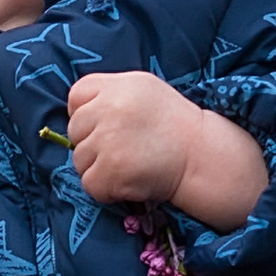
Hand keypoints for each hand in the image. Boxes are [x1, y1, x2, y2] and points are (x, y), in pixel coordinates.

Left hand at [65, 71, 269, 226]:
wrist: (201, 156)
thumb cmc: (173, 123)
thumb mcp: (143, 89)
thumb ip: (110, 93)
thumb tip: (77, 110)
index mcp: (117, 86)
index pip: (76, 96)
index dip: (84, 112)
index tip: (103, 124)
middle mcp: (109, 109)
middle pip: (75, 129)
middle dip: (92, 141)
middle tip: (122, 148)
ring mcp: (108, 141)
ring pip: (79, 159)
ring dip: (99, 167)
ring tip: (129, 164)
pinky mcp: (110, 171)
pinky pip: (90, 183)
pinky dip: (106, 189)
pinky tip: (129, 180)